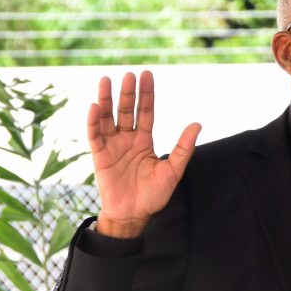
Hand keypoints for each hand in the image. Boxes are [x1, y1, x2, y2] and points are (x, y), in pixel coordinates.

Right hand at [87, 70, 200, 237]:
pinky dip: (93, 122)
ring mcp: (112, 147)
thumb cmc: (153, 195)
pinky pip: (95, 136)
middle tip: (130, 74)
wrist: (133, 215)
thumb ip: (183, 148)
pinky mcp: (99, 157)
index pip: (146, 112)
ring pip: (108, 118)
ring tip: (106, 80)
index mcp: (144, 141)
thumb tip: (197, 124)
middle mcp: (127, 140)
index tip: (146, 75)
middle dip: (128, 93)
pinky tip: (95, 107)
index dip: (146, 95)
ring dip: (106, 100)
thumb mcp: (172, 170)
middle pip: (127, 111)